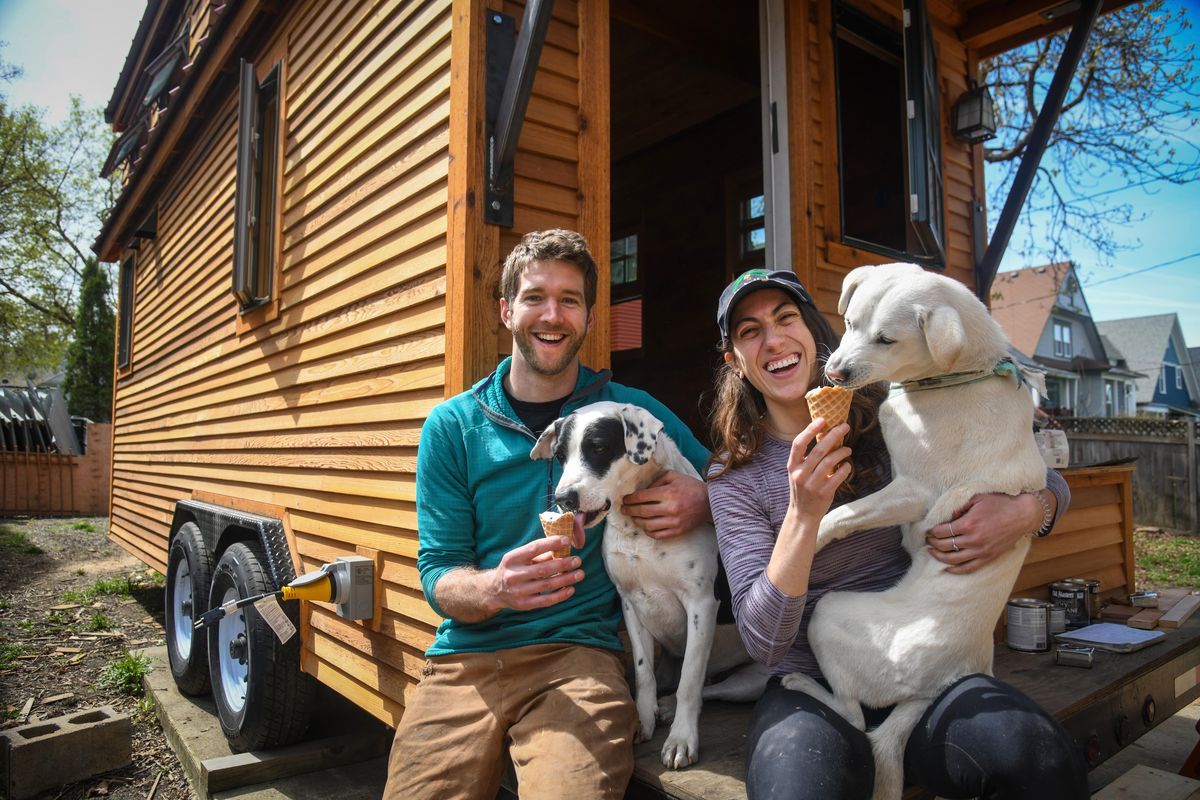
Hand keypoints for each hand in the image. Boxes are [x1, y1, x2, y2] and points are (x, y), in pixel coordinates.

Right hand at [485, 536, 583, 612]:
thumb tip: (563, 546)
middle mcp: (514, 575)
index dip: (552, 543)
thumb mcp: (520, 558)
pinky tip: (571, 589)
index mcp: (512, 558)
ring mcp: (519, 591)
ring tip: (580, 573)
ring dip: (566, 579)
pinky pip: (546, 600)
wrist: (494, 590)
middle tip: (577, 560)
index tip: (567, 540)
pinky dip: (561, 595)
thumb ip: (539, 553)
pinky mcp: (525, 604)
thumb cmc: (513, 569)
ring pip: (547, 584)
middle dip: (563, 564)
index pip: (534, 548)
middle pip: (543, 569)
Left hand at [621, 470, 710, 539]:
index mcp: (669, 493)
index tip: (625, 499)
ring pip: (648, 525)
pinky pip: (658, 535)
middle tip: (623, 509)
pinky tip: (645, 526)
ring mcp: (674, 521)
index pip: (642, 497)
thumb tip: (642, 490)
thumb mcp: (674, 476)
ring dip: (637, 521)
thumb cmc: (691, 487)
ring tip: (633, 517)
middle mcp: (670, 508)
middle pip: (642, 512)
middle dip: (629, 510)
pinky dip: (648, 532)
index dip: (631, 498)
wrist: (710, 503)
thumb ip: (657, 481)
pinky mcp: (677, 531)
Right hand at [786, 420, 851, 523]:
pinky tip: (847, 465)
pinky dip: (845, 468)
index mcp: (792, 466)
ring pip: (829, 462)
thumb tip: (826, 435)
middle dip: (833, 435)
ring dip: (842, 452)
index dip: (810, 430)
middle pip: (818, 450)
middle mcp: (800, 474)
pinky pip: (838, 477)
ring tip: (848, 450)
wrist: (803, 514)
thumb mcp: (799, 472)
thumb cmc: (803, 489)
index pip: (798, 443)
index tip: (822, 419)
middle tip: (845, 427)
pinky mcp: (823, 494)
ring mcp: (811, 485)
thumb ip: (808, 457)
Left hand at [925, 490, 1054, 573]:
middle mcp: (974, 539)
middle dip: (933, 543)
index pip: (942, 532)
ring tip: (932, 552)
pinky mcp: (988, 557)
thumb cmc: (1000, 503)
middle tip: (928, 540)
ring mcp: (981, 551)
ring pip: (953, 559)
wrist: (1022, 515)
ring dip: (939, 557)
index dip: (932, 532)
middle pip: (944, 546)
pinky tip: (947, 568)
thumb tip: (947, 516)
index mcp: (969, 524)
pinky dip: (955, 570)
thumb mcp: (977, 498)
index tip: (929, 530)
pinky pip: (968, 568)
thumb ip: (959, 506)